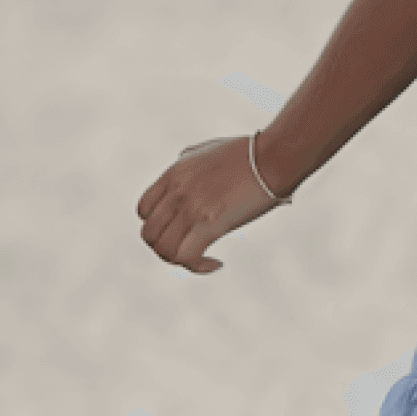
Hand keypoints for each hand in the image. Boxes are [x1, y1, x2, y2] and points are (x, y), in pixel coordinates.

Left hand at [136, 134, 282, 273]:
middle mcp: (177, 191)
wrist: (273, 157)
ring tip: (200, 259)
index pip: (143, 209)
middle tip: (187, 249)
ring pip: (164, 250)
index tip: (176, 230)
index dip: (156, 225)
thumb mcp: (208, 148)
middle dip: (165, 247)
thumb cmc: (250, 153)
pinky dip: (198, 267)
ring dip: (179, 260)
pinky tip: (215, 263)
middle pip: (149, 234)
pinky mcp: (210, 224)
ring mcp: (192, 208)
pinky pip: (187, 257)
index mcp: (175, 173)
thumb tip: (182, 163)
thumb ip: (189, 159)